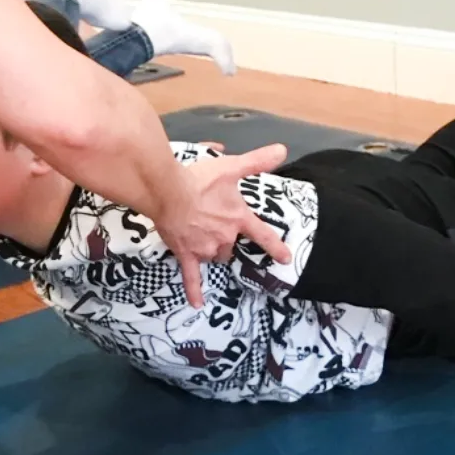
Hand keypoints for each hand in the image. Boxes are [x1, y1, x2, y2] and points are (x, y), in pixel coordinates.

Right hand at [154, 143, 291, 307]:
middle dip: (225, 239)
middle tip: (213, 226)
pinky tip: (197, 304)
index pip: (262, 235)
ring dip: (209, 250)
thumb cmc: (200, 180)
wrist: (169, 193)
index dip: (274, 247)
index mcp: (238, 218)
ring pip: (212, 255)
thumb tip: (283, 149)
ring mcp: (205, 248)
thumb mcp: (231, 167)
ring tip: (197, 236)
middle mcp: (225, 237)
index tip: (285, 259)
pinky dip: (194, 290)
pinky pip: (191, 276)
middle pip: (230, 246)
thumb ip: (257, 160)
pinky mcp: (186, 253)